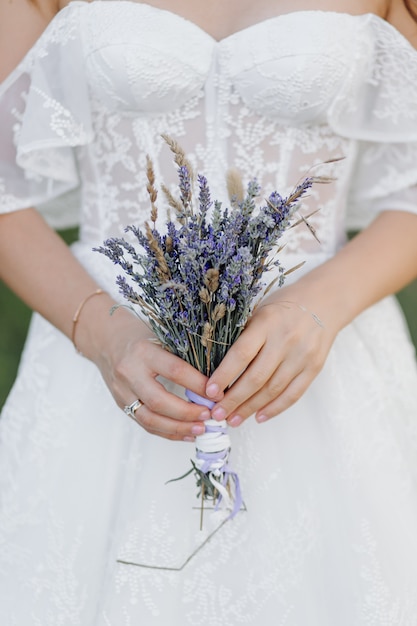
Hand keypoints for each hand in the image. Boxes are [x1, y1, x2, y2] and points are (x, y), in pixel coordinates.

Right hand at [87, 306, 215, 441]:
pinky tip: (186, 434)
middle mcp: (129, 373)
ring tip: (201, 429)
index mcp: (143, 352)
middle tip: (209, 415)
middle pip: (159, 401)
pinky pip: (145, 424)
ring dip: (178, 428)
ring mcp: (123, 392)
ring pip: (150, 418)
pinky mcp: (122, 405)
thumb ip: (183, 356)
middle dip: (187, 412)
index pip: (174, 371)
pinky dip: (167, 432)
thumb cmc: (140, 336)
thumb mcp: (161, 337)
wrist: (107, 341)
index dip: (198, 384)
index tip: (218, 393)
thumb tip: (214, 379)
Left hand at [204, 292, 335, 426]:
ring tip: (234, 419)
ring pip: (273, 390)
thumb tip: (217, 368)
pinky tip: (259, 416)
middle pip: (256, 377)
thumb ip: (243, 336)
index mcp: (266, 323)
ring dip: (251, 408)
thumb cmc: (285, 305)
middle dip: (234, 400)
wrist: (324, 301)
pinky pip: (293, 394)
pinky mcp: (314, 368)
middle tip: (217, 414)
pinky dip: (275, 408)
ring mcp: (302, 356)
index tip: (209, 392)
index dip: (224, 375)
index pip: (241, 354)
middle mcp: (285, 340)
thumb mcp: (259, 311)